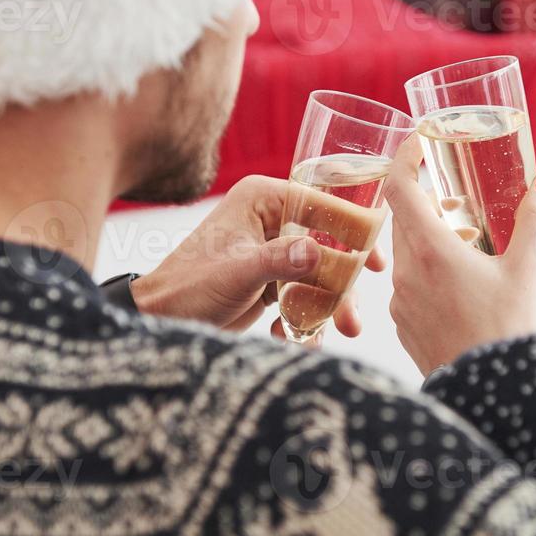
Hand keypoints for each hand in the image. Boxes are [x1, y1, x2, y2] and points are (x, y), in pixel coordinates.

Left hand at [129, 175, 385, 336]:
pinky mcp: (271, 281)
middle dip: (342, 284)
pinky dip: (305, 317)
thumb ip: (279, 261)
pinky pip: (303, 295)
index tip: (375, 261)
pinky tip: (291, 335)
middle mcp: (271, 220)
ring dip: (329, 304)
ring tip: (337, 333)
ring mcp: (273, 251)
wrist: (160, 322)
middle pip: (327, 244)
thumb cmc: (189, 287)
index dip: (354, 231)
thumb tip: (318, 253)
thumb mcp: (237, 273)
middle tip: (352, 317)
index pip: (321, 205)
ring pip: (319, 274)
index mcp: (262, 200)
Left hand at [384, 136, 535, 375]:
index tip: (418, 143)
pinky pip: (409, 287)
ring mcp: (400, 305)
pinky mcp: (405, 328)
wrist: (490, 404)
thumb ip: (535, 221)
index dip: (405, 158)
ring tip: (464, 242)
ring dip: (427, 240)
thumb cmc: (508, 336)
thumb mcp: (528, 272)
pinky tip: (460, 285)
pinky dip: (427, 274)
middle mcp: (406, 275)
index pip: (401, 189)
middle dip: (425, 201)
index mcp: (431, 252)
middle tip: (454, 192)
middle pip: (402, 220)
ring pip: (405, 255)